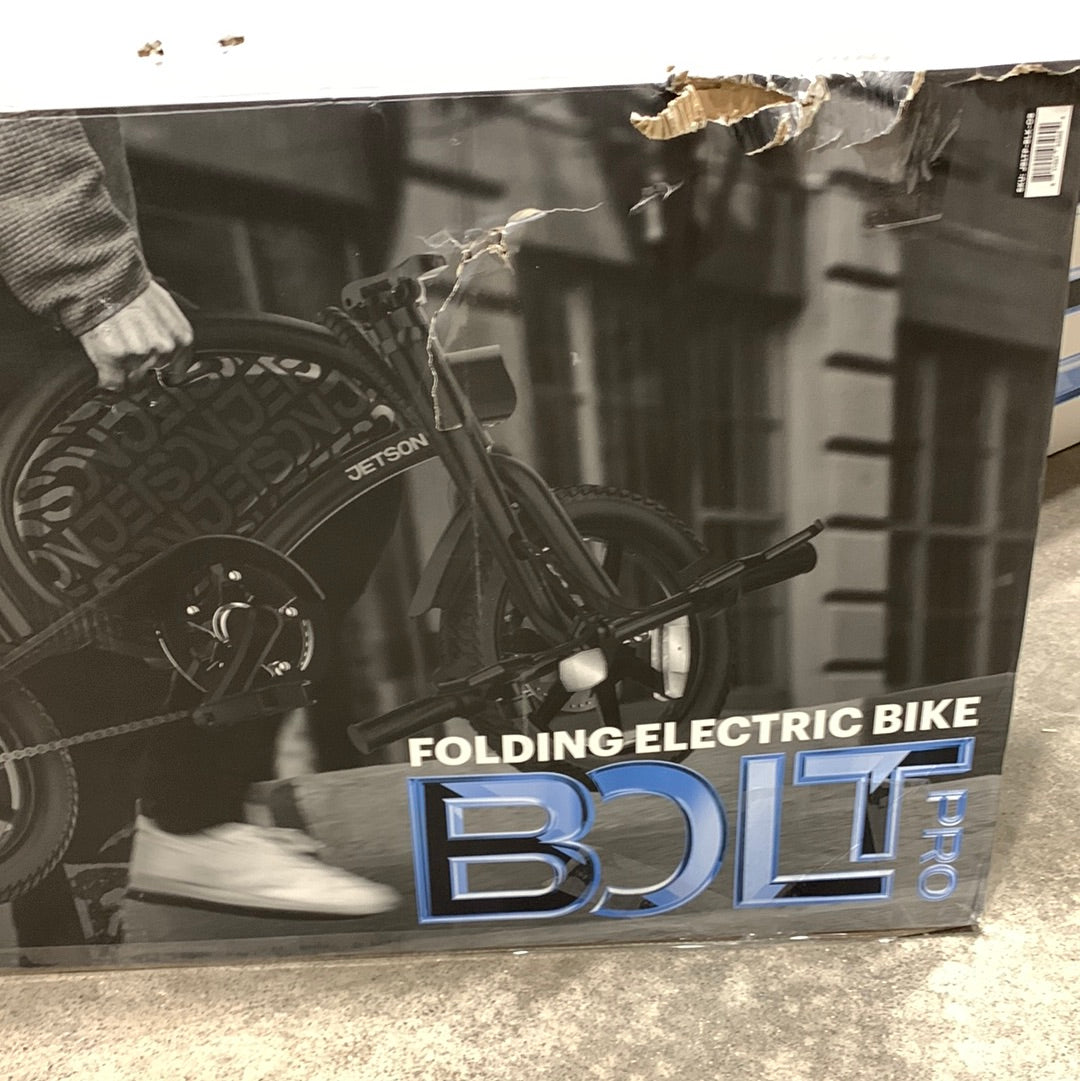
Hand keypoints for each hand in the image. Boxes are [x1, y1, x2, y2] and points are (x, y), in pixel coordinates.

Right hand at [78, 280, 193, 390]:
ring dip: (122, 372)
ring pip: (132, 380)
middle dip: (139, 369)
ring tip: (114, 350)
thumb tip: (171, 354)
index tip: (156, 376)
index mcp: (182, 337)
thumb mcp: (166, 308)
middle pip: (151, 375)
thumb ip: (171, 333)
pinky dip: (107, 385)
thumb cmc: (131, 288)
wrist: (103, 277)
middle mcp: (164, 348)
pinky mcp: (114, 357)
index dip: (163, 375)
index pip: (177, 373)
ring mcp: (139, 354)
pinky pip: (112, 385)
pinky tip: (104, 379)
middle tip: (127, 352)